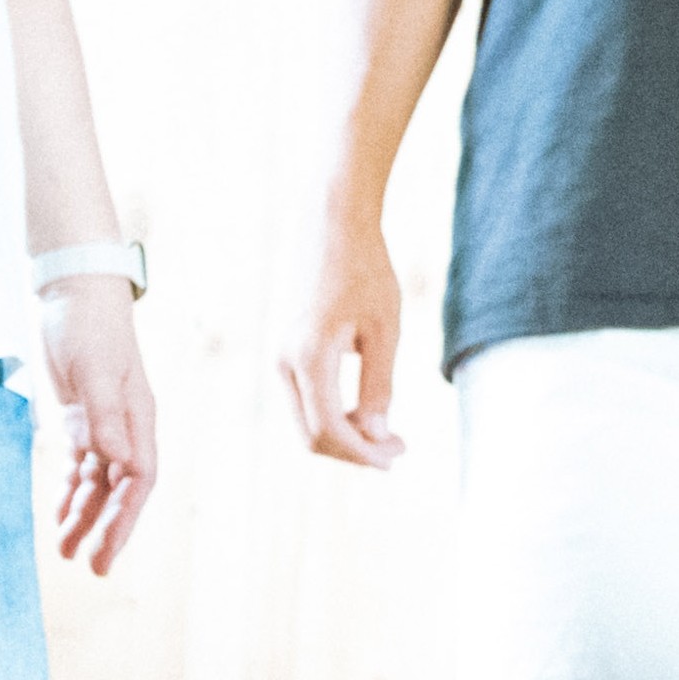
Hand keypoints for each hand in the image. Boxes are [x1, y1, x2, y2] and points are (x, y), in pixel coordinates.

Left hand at [35, 276, 159, 572]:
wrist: (73, 293)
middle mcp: (125, 427)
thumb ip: (104, 415)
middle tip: (92, 568)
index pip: (138, 480)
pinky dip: (69, 491)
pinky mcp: (81, 418)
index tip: (105, 551)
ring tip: (65, 551)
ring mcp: (104, 424)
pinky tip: (59, 515)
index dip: (124, 519)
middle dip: (108, 529)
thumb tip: (116, 461)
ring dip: (83, 516)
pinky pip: (79, 466)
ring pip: (97, 483)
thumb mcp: (92, 369)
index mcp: (137, 418)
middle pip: (121, 490)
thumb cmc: (87, 325)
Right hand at [278, 206, 407, 467]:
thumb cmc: (365, 270)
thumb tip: (375, 436)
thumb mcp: (384, 329)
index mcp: (308, 358)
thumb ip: (378, 385)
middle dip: (355, 452)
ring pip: (307, 421)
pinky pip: (305, 400)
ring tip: (387, 432)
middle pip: (312, 436)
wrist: (331, 222)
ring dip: (345, 435)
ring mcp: (280, 357)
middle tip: (397, 450)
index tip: (398, 456)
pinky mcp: (286, 350)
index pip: (330, 431)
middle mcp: (284, 362)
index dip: (365, 454)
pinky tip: (366, 408)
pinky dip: (334, 415)